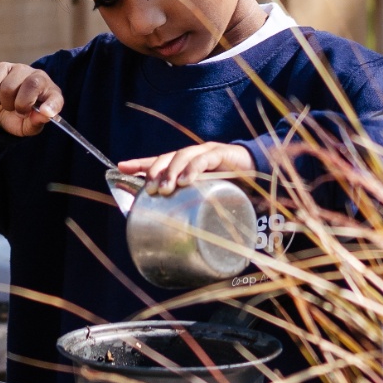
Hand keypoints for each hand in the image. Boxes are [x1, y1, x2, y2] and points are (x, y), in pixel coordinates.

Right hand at [0, 62, 64, 137]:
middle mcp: (37, 77)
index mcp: (49, 94)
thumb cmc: (15, 118)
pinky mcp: (1, 67)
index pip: (56, 97)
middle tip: (17, 112)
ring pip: (9, 86)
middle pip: (32, 84)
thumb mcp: (26, 127)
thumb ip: (35, 123)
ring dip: (5, 102)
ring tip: (7, 105)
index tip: (45, 112)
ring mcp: (19, 70)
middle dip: (22, 103)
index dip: (52, 104)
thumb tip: (44, 115)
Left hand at [117, 142, 254, 195]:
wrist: (262, 173)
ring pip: (182, 156)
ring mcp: (205, 152)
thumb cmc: (232, 187)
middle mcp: (192, 155)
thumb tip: (176, 230)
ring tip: (166, 189)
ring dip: (171, 172)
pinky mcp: (220, 153)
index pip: (159, 161)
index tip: (120, 166)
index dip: (140, 163)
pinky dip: (193, 169)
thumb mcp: (207, 198)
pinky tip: (187, 181)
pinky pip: (203, 159)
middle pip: (167, 158)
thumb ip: (193, 206)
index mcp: (186, 165)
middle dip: (155, 172)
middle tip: (151, 190)